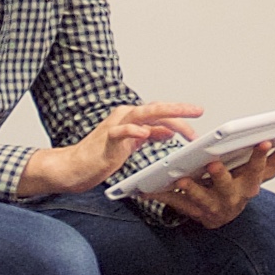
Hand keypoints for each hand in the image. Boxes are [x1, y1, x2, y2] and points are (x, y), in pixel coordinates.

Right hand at [22, 102, 198, 200]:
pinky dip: (134, 131)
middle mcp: (125, 116)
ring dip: (165, 115)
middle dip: (179, 109)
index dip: (180, 116)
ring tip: (183, 118)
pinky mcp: (107, 139)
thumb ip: (150, 135)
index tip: (197, 120)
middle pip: (156, 108)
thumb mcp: (132, 144)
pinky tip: (145, 133)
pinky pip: (121, 131)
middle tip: (198, 111)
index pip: (160, 113)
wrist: (76, 166)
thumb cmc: (101, 155)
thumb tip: (169, 131)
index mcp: (132, 118)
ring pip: (143, 114)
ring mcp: (116, 126)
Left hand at [146, 133, 274, 228]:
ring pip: (200, 200)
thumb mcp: (262, 173)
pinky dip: (161, 196)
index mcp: (250, 186)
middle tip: (214, 164)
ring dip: (191, 190)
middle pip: (228, 188)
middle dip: (221, 177)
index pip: (258, 170)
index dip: (261, 156)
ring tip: (181, 178)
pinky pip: (174, 204)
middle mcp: (232, 199)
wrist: (222, 217)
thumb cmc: (242, 186)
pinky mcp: (190, 211)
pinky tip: (147, 188)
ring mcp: (211, 208)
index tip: (262, 140)